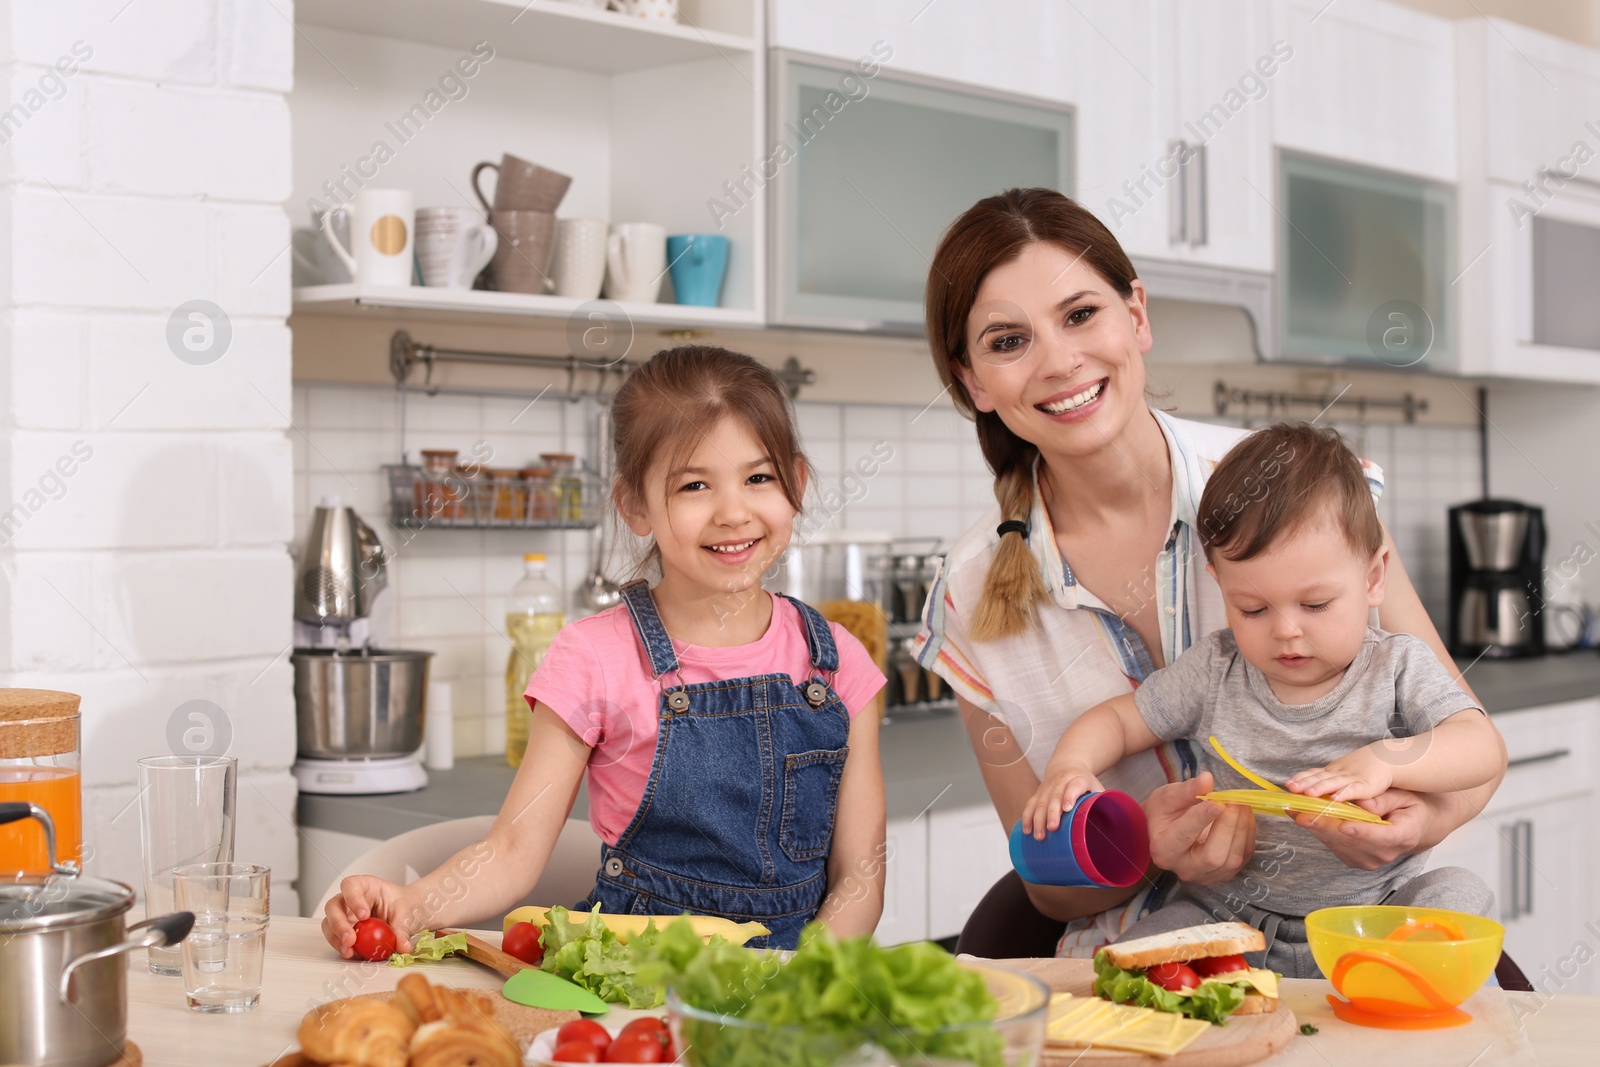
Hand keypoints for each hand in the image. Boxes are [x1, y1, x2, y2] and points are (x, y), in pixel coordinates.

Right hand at [321, 876, 420, 957]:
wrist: (405, 914)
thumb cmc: (402, 906)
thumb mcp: (406, 914)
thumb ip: (402, 930)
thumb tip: (403, 947)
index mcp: (367, 886)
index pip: (350, 885)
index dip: (353, 899)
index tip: (364, 916)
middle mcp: (350, 900)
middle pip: (333, 906)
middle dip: (339, 924)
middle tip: (351, 939)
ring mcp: (345, 915)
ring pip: (329, 924)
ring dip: (336, 939)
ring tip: (349, 951)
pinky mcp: (344, 930)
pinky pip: (335, 938)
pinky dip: (341, 947)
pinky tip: (351, 954)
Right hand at [1021, 767, 1104, 839]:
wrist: (1067, 765)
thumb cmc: (1085, 783)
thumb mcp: (1097, 788)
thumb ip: (1102, 804)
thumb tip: (1113, 829)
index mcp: (1078, 778)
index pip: (1074, 786)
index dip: (1070, 796)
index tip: (1067, 808)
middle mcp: (1061, 780)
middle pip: (1054, 796)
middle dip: (1052, 813)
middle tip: (1052, 829)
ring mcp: (1047, 786)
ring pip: (1040, 802)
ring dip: (1037, 819)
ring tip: (1039, 837)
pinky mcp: (1038, 792)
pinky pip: (1031, 804)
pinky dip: (1028, 817)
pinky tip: (1027, 830)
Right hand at [1145, 772, 1256, 885]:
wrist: (1165, 832)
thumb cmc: (1163, 813)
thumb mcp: (1167, 797)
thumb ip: (1187, 790)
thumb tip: (1207, 779)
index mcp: (1164, 849)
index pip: (1185, 836)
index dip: (1203, 819)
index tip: (1218, 802)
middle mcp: (1184, 868)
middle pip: (1213, 856)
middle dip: (1228, 826)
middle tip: (1234, 801)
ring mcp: (1206, 876)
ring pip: (1232, 860)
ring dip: (1242, 829)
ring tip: (1241, 804)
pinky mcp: (1223, 874)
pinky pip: (1243, 857)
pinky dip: (1248, 835)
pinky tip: (1244, 816)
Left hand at [1286, 747, 1392, 802]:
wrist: (1387, 759)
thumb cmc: (1365, 769)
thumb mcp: (1343, 773)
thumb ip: (1330, 780)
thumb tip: (1312, 791)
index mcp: (1333, 771)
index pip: (1314, 773)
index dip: (1301, 778)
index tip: (1288, 784)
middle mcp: (1339, 773)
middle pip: (1319, 778)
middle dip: (1304, 783)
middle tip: (1290, 787)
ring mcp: (1352, 778)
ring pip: (1333, 783)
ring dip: (1320, 788)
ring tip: (1307, 793)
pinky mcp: (1366, 785)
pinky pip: (1353, 790)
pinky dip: (1344, 794)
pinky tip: (1334, 799)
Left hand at [1290, 787, 1427, 870]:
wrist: (1412, 827)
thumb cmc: (1409, 807)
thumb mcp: (1404, 797)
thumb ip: (1384, 800)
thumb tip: (1363, 803)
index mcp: (1403, 836)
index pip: (1382, 836)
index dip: (1362, 832)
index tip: (1345, 826)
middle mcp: (1384, 853)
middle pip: (1351, 841)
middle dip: (1325, 826)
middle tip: (1303, 813)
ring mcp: (1368, 859)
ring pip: (1337, 843)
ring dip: (1314, 826)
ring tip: (1294, 809)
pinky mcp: (1354, 859)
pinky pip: (1332, 844)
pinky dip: (1316, 829)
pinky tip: (1300, 815)